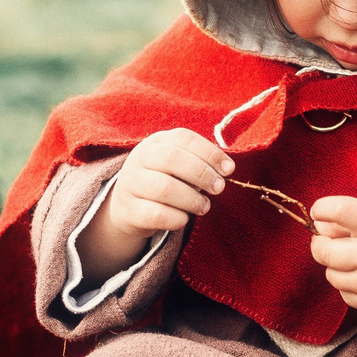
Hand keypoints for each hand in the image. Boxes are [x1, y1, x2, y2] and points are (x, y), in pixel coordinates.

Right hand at [77, 129, 231, 284]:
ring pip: (164, 188)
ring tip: (204, 206)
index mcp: (156, 142)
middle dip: (202, 174)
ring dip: (192, 199)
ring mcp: (131, 184)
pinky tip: (184, 218)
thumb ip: (199, 162)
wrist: (127, 206)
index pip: (184, 138)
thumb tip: (226, 169)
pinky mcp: (129, 210)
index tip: (229, 169)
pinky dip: (177, 218)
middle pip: (172, 159)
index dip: (210, 153)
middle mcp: (140, 158)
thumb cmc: (163, 180)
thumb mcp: (177, 165)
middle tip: (218, 188)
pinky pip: (157, 214)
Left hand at [309, 197, 356, 317]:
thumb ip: (350, 223)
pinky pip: (343, 293)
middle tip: (329, 240)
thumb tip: (318, 229)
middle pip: (323, 251)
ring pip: (331, 274)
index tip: (318, 211)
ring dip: (336, 265)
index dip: (323, 208)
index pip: (341, 211)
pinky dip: (349, 284)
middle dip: (321, 244)